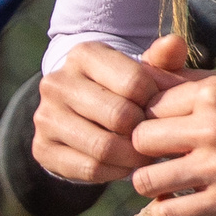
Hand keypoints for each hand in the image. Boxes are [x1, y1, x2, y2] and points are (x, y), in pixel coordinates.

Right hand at [31, 32, 188, 186]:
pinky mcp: (41, 148)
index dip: (156, 104)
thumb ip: (164, 58)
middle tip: (155, 140)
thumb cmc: (123, 90)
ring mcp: (45, 116)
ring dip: (132, 158)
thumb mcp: (144, 71)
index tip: (159, 111)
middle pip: (119, 116)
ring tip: (144, 155)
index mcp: (83, 54)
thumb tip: (174, 43)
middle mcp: (57, 82)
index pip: (135, 84)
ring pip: (103, 147)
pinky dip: (114, 172)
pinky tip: (123, 165)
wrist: (81, 114)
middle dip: (144, 133)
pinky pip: (89, 168)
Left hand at [126, 66, 215, 215]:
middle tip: (161, 154)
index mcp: (214, 93)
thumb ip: (184, 78)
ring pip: (145, 180)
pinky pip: (167, 212)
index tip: (164, 126)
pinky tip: (175, 199)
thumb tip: (139, 68)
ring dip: (150, 182)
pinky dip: (164, 209)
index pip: (149, 106)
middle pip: (140, 140)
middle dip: (145, 149)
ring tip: (165, 178)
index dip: (151, 118)